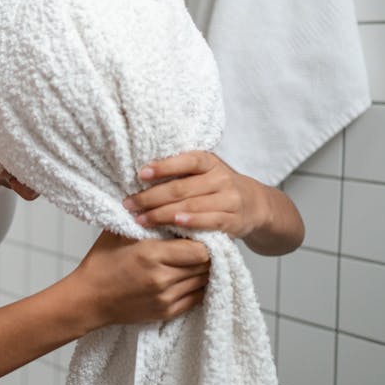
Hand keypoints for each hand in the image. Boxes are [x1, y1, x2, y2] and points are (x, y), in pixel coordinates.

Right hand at [77, 230, 210, 326]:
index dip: (204, 240)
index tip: (199, 233)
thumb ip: (144, 217)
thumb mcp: (119, 232)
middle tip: (202, 244)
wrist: (88, 299)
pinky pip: (196, 298)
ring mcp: (165, 298)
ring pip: (203, 281)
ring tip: (194, 259)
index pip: (200, 250)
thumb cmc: (101, 263)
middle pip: (205, 265)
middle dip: (207, 254)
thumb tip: (165, 201)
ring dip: (202, 270)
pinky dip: (197, 286)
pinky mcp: (166, 312)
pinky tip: (189, 276)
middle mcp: (162, 279)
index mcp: (151, 255)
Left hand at [122, 151, 265, 238]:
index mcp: (210, 162)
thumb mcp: (204, 172)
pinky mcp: (233, 220)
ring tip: (140, 219)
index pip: (186, 161)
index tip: (140, 174)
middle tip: (129, 204)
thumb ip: (180, 172)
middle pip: (182, 188)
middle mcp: (220, 178)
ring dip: (162, 214)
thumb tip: (140, 175)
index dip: (163, 167)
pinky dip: (191, 222)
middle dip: (151, 197)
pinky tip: (174, 224)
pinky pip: (209, 221)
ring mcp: (229, 200)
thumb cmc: (218, 187)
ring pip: (191, 206)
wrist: (255, 204)